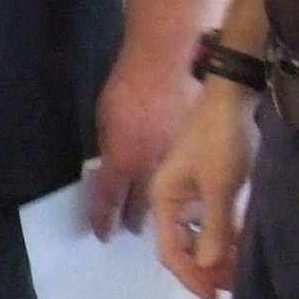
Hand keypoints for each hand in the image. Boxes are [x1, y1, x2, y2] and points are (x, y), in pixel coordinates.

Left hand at [89, 45, 200, 235]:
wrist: (166, 65)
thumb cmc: (129, 87)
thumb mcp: (105, 118)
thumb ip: (109, 147)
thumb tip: (113, 162)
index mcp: (122, 162)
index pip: (108, 201)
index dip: (103, 219)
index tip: (102, 233)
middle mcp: (151, 169)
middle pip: (140, 206)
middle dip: (134, 220)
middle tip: (130, 229)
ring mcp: (177, 161)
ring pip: (169, 196)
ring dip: (159, 206)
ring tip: (155, 215)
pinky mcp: (197, 150)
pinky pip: (189, 177)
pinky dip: (184, 186)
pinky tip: (182, 190)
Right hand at [149, 84, 257, 298]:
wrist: (234, 96)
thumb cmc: (221, 138)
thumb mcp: (218, 185)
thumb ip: (215, 228)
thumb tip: (209, 269)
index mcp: (164, 200)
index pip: (171, 251)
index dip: (191, 276)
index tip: (214, 296)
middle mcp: (173, 201)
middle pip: (185, 248)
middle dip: (208, 270)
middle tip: (235, 286)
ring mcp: (192, 196)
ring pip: (202, 239)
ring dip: (220, 257)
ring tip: (244, 271)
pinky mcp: (210, 190)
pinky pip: (215, 225)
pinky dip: (228, 239)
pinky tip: (245, 249)